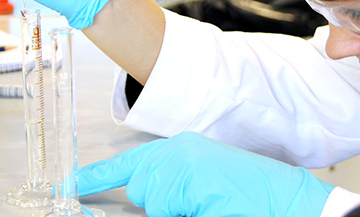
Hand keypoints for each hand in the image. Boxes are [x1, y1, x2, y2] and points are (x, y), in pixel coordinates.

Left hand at [78, 131, 334, 216]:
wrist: (286, 198)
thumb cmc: (250, 197)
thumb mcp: (201, 188)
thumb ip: (171, 189)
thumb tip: (143, 197)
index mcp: (183, 149)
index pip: (132, 162)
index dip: (99, 176)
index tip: (73, 183)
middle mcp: (180, 149)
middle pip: (141, 185)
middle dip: (161, 202)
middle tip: (202, 200)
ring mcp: (184, 161)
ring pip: (152, 200)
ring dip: (175, 208)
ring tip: (212, 202)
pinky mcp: (189, 176)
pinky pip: (165, 206)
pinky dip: (183, 210)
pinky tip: (210, 202)